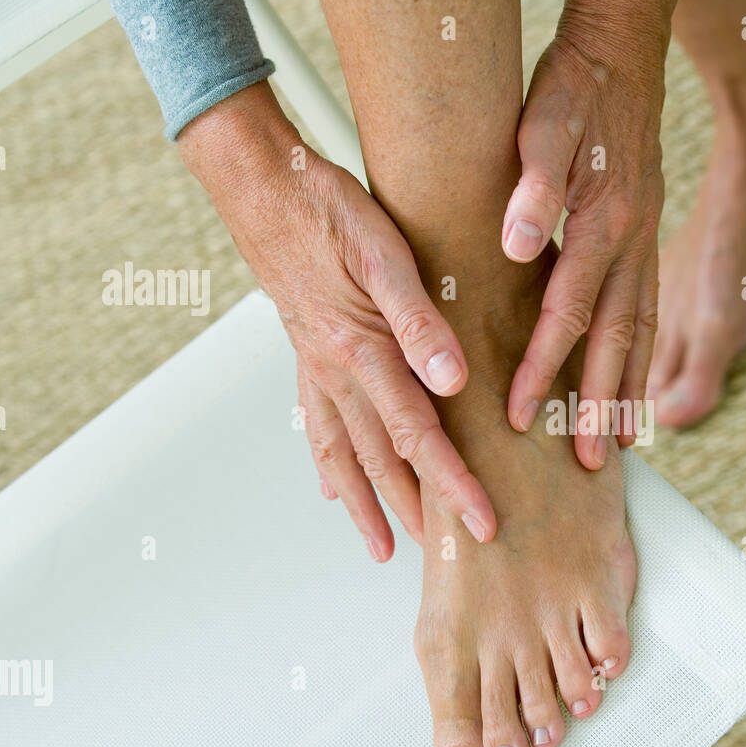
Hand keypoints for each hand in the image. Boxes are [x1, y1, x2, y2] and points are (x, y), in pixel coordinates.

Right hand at [178, 82, 496, 558]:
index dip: (453, 485)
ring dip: (367, 505)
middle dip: (419, 513)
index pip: (419, 438)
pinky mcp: (307, 358)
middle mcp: (336, 375)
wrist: (262, 187)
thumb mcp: (385, 253)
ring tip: (386, 548)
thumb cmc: (328, 211)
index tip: (482, 523)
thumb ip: (420, 320)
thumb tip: (454, 380)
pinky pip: (316, 426)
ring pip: (344, 456)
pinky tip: (332, 488)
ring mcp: (317, 370)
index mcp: (362, 353)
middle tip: (449, 559)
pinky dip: (328, 465)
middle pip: (383, 462)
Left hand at [501, 0, 675, 467]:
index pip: (568, 313)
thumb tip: (514, 245)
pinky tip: (634, 382)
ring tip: (622, 442)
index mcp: (603, 223)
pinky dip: (643, 356)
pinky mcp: (647, 240)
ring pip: (642, 333)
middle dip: (600, 403)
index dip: (542, 368)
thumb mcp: (545, 120)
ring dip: (631, 390)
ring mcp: (647, 244)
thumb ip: (532, 182)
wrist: (624, 55)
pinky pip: (650, 311)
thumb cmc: (577, 88)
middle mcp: (633, 243)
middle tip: (591, 460)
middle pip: (617, 340)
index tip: (518, 414)